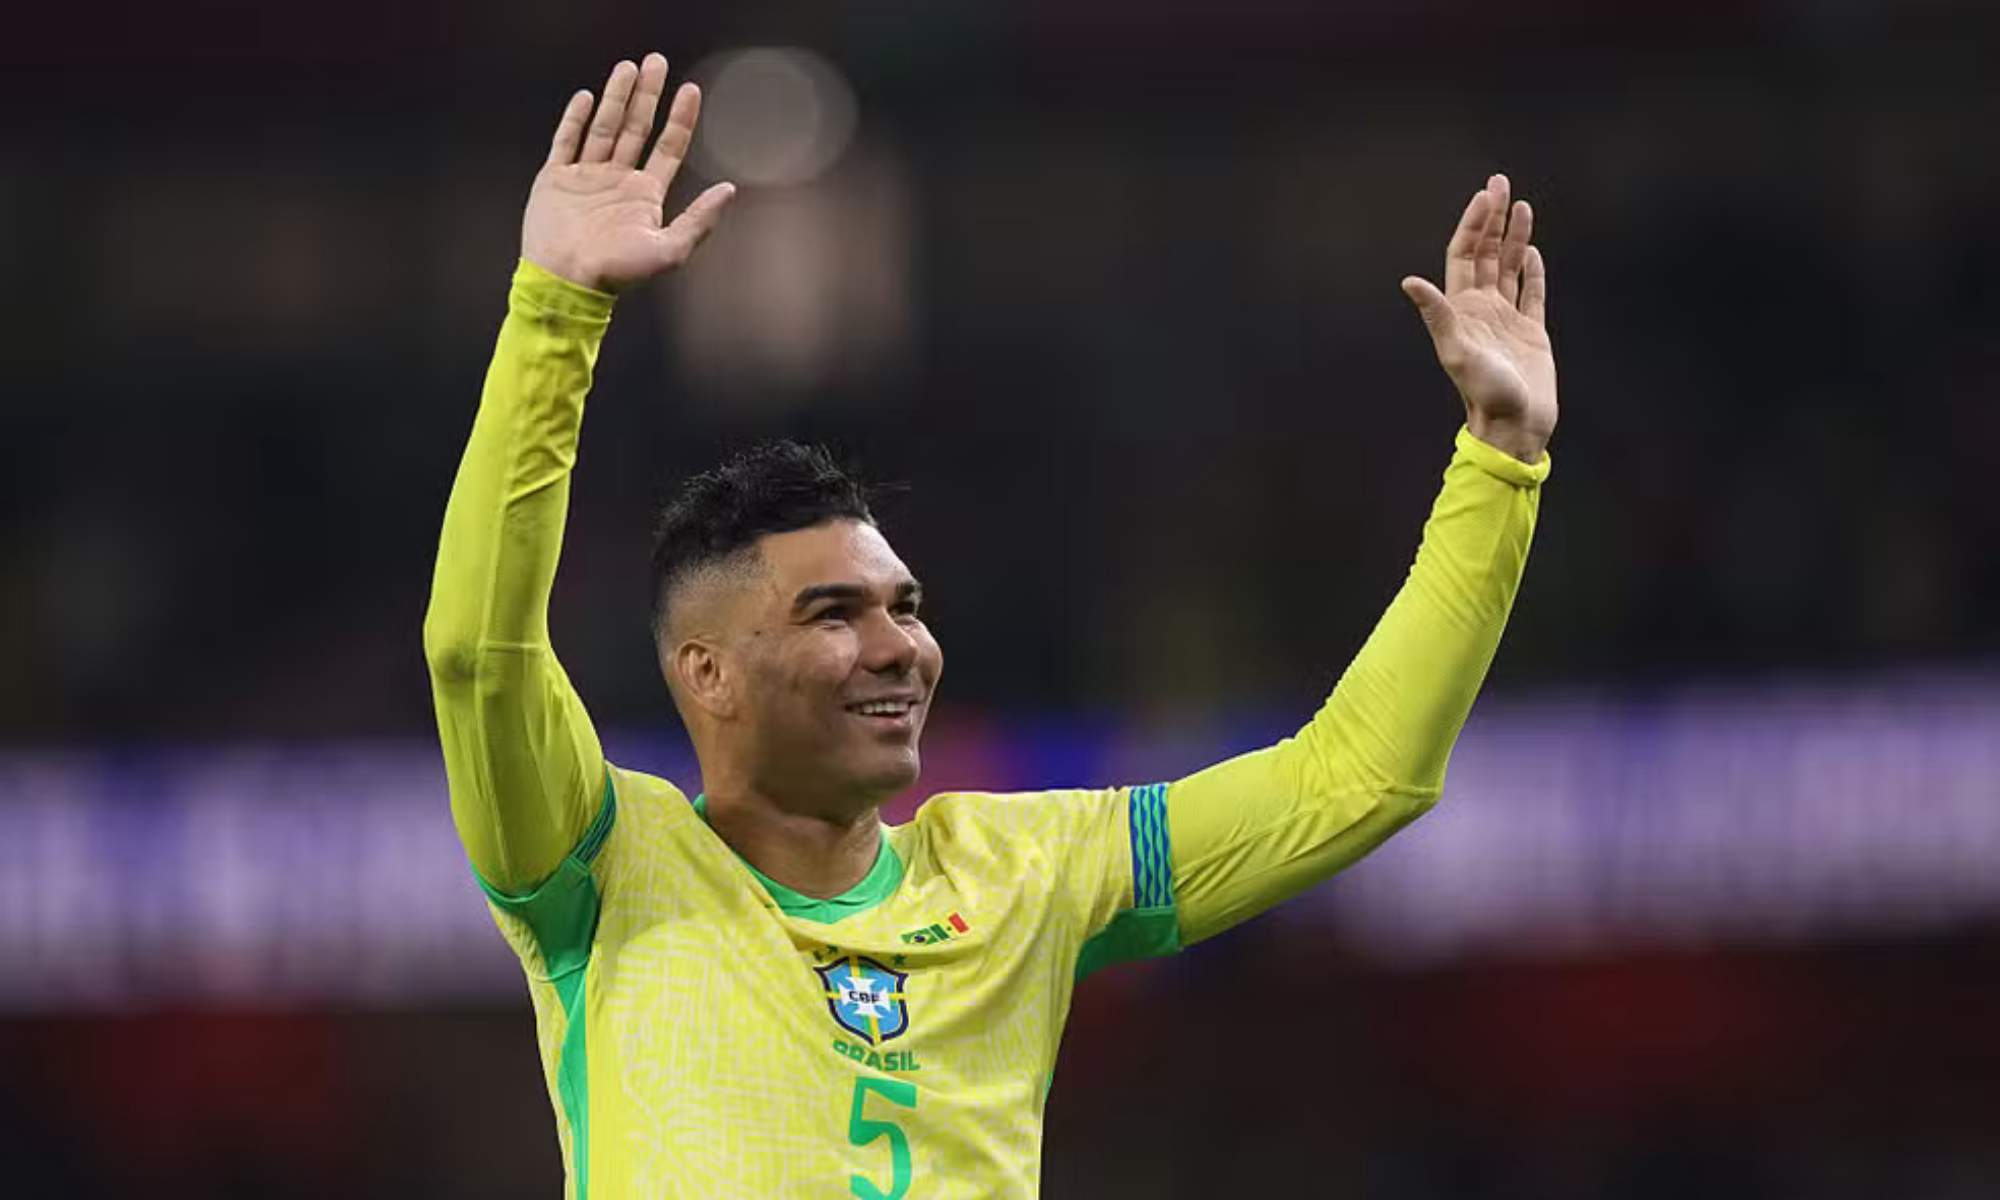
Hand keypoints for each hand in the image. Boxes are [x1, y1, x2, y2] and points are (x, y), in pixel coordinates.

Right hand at [521, 54, 736, 292]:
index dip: (680, 119)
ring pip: (604, 128)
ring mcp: (587, 178)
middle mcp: (618, 181)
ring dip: (616, 97)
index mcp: (645, 194)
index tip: (691, 90)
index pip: (668, 147)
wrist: (565, 282)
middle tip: (656, 62)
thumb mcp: (668, 250)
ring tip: (627, 67)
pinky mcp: (556, 179)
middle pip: (636, 128)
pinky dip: (576, 119)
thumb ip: (700, 220)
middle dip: (647, 95)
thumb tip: (730, 190)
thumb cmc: (617, 273)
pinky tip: (587, 97)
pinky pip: (566, 142)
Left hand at [1400, 174, 1556, 462]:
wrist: (1514, 426)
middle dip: (1493, 217)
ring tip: (1523, 205)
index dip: (1472, 224)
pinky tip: (1531, 250)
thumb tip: (1410, 282)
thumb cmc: (1484, 394)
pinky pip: (1531, 293)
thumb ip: (1437, 315)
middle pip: (1486, 253)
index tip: (1485, 196)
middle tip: (1501, 182)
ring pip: (1509, 267)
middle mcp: (1482, 309)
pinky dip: (1531, 270)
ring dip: (1514, 236)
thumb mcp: (1456, 351)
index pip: (1464, 255)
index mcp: (1462, 309)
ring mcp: (1506, 319)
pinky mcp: (1531, 332)